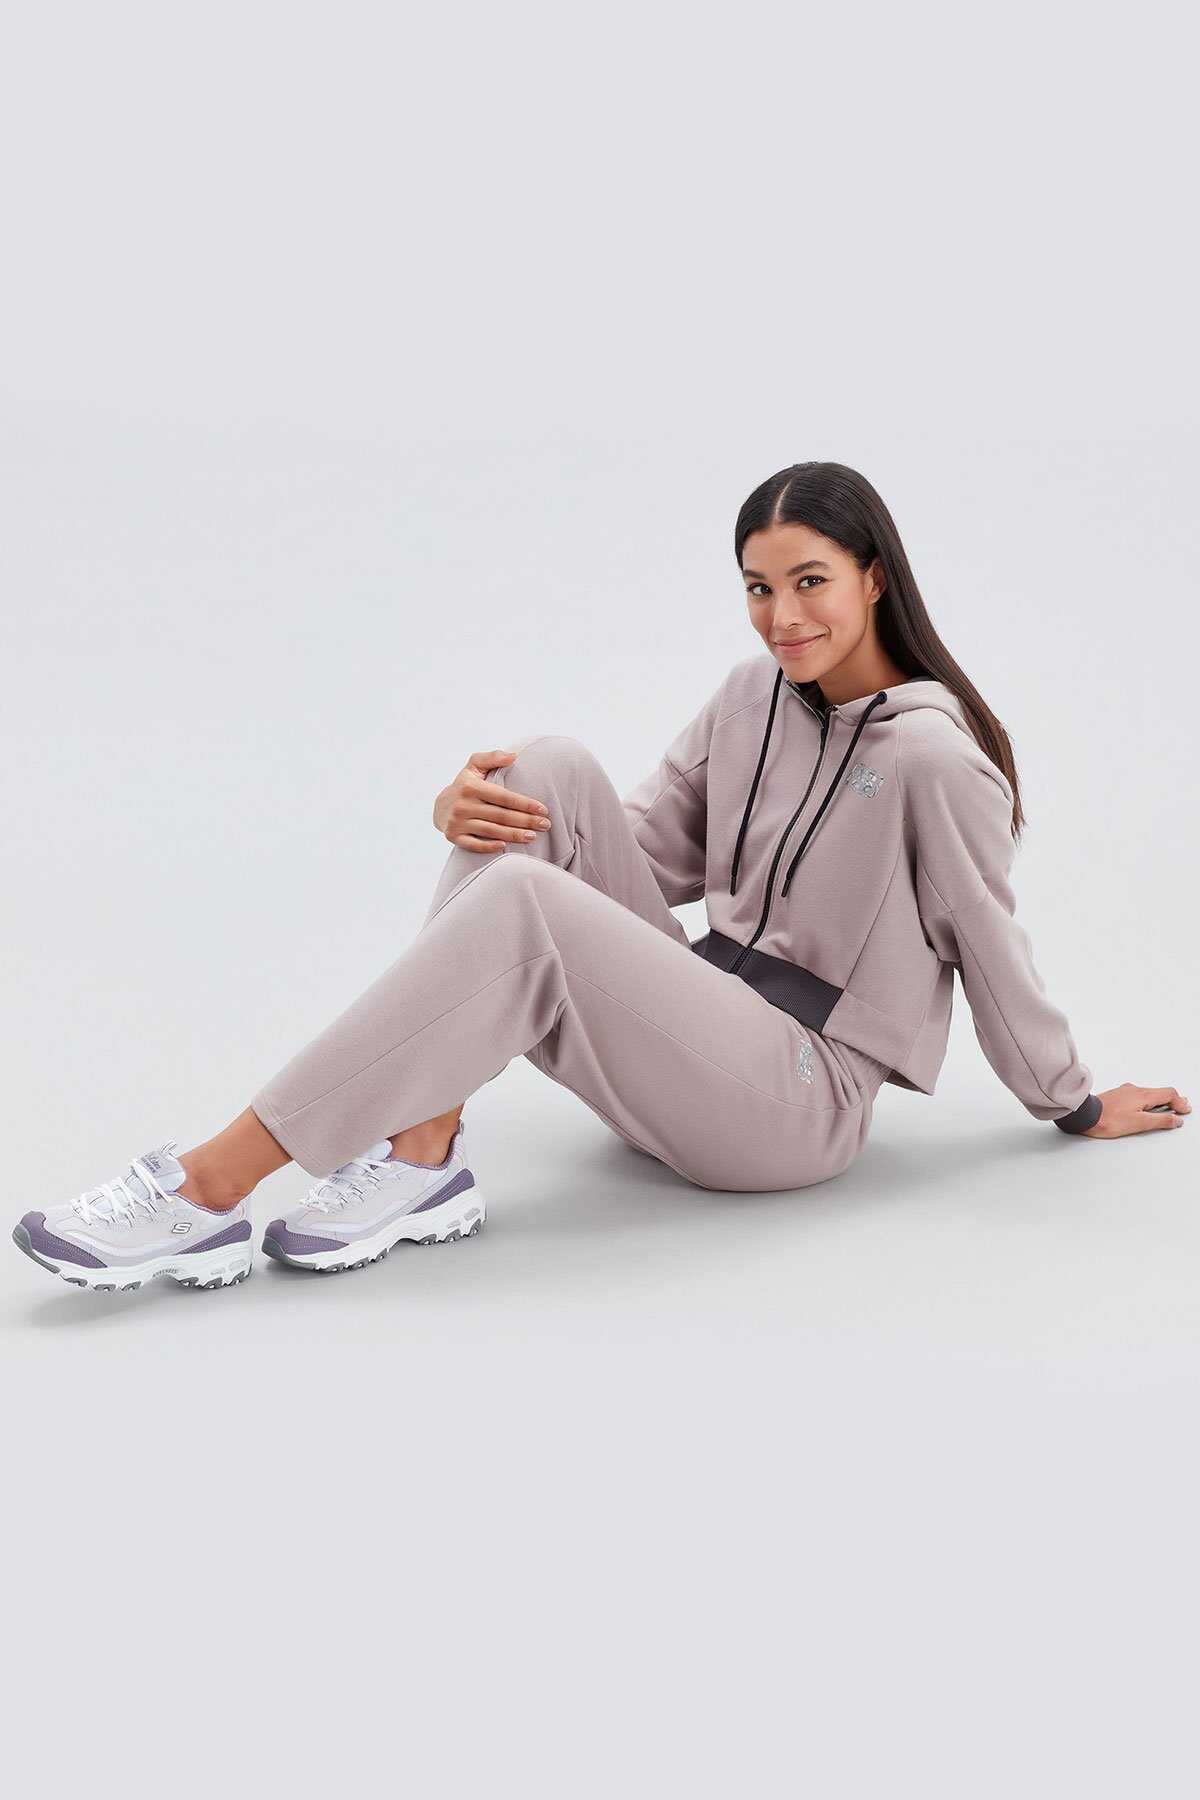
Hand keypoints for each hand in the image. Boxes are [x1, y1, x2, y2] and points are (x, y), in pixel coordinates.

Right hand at [433, 748, 552, 853]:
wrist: (440, 807)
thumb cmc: (465, 784)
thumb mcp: (474, 766)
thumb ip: (493, 757)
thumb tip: (514, 756)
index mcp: (471, 787)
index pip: (503, 797)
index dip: (525, 804)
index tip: (543, 810)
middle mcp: (463, 805)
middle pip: (501, 816)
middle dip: (525, 821)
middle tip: (545, 825)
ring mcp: (457, 822)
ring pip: (491, 831)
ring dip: (514, 835)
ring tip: (533, 837)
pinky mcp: (453, 836)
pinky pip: (473, 845)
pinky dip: (489, 847)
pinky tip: (505, 847)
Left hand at [1082, 1084, 1190, 1138]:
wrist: (1084, 1116)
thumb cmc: (1107, 1120)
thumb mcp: (1139, 1123)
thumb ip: (1160, 1121)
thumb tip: (1176, 1120)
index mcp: (1142, 1095)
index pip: (1168, 1093)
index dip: (1180, 1102)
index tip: (1184, 1111)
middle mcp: (1134, 1089)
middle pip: (1160, 1092)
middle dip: (1172, 1100)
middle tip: (1180, 1109)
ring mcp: (1125, 1091)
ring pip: (1148, 1093)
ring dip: (1160, 1101)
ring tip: (1165, 1110)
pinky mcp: (1117, 1096)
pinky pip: (1138, 1096)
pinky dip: (1147, 1101)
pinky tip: (1144, 1110)